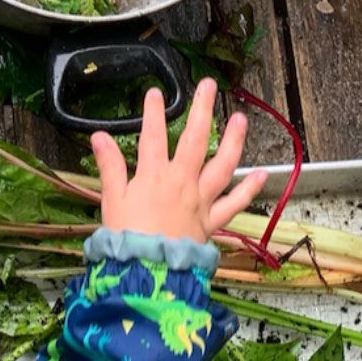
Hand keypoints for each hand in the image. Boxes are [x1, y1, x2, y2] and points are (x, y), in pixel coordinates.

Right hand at [91, 80, 267, 242]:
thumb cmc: (127, 239)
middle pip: (194, 140)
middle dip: (201, 110)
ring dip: (233, 141)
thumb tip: (99, 137)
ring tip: (240, 119)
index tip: (155, 93)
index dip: (153, 112)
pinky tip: (262, 174)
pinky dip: (250, 189)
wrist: (148, 274)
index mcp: (154, 176)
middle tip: (208, 86)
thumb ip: (110, 166)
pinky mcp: (211, 221)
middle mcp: (182, 182)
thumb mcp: (111, 200)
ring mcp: (200, 201)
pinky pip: (235, 203)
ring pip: (222, 166)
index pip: (153, 135)